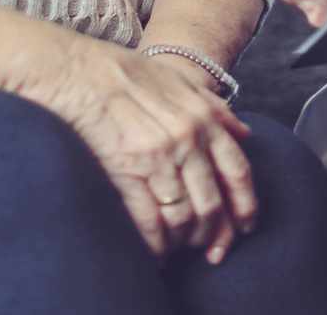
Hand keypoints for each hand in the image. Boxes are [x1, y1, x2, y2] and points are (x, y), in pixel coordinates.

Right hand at [144, 50, 244, 263]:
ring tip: (179, 249)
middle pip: (213, 204)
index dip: (245, 205)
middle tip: (211, 250)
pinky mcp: (128, 172)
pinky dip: (156, 245)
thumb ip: (215, 108)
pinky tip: (156, 252)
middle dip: (214, 234)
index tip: (245, 227)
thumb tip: (244, 133)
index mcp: (204, 119)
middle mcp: (188, 141)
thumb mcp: (181, 82)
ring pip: (184, 218)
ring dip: (184, 241)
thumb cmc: (128, 75)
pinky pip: (150, 222)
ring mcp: (159, 158)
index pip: (238, 172)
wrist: (81, 73)